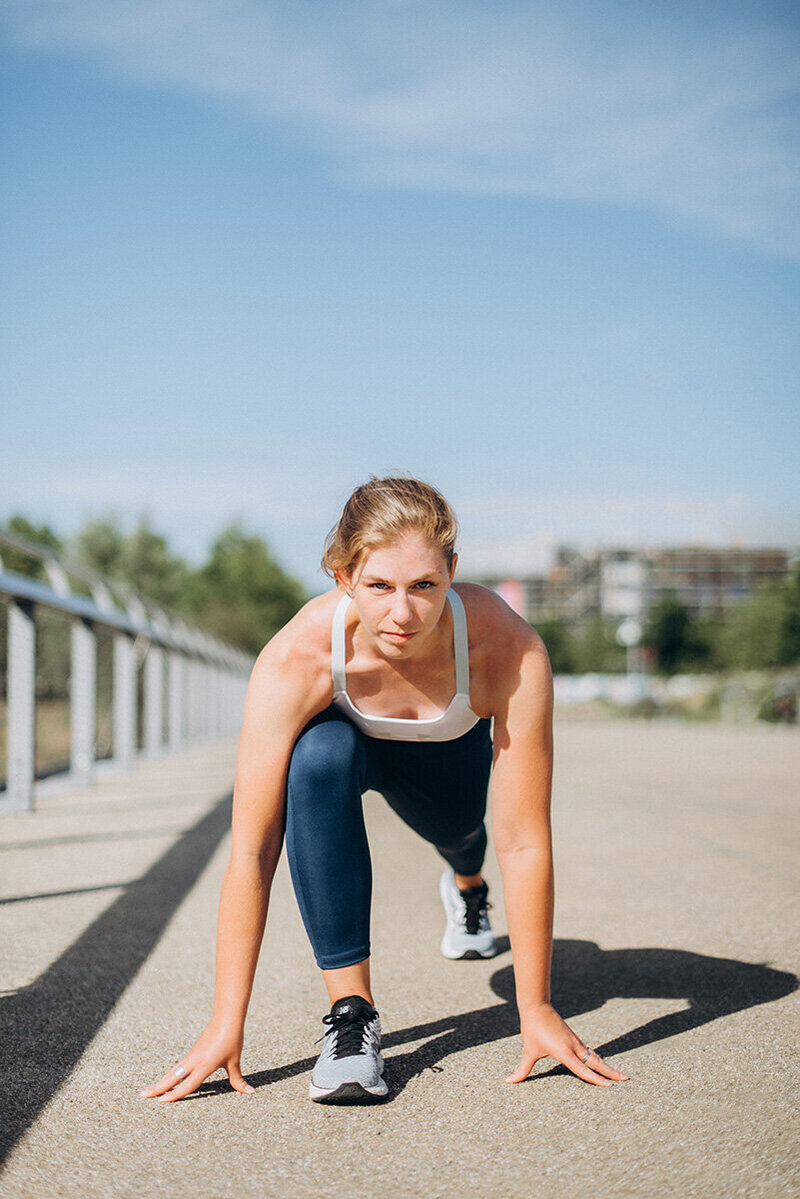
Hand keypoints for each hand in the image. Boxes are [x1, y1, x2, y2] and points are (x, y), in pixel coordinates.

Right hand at [140, 1021, 254, 1102]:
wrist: (227, 1018)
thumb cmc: (232, 1039)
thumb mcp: (235, 1061)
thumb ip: (238, 1080)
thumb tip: (250, 1093)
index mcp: (205, 1065)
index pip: (188, 1084)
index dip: (175, 1094)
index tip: (161, 1101)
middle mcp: (194, 1061)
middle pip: (172, 1077)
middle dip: (158, 1087)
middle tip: (142, 1095)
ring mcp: (192, 1055)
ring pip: (173, 1071)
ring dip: (161, 1081)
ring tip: (148, 1090)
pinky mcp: (193, 1051)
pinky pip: (179, 1066)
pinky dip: (171, 1074)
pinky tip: (166, 1080)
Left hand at [505, 1003, 629, 1087]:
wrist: (537, 1006)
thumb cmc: (532, 1028)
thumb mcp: (528, 1050)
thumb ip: (522, 1070)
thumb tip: (509, 1082)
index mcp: (564, 1052)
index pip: (583, 1069)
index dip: (596, 1079)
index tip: (610, 1086)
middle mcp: (573, 1046)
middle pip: (596, 1062)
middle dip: (611, 1072)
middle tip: (626, 1079)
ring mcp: (575, 1041)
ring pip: (595, 1056)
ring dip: (607, 1065)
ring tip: (619, 1074)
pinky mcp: (573, 1037)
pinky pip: (589, 1051)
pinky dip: (598, 1058)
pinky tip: (601, 1062)